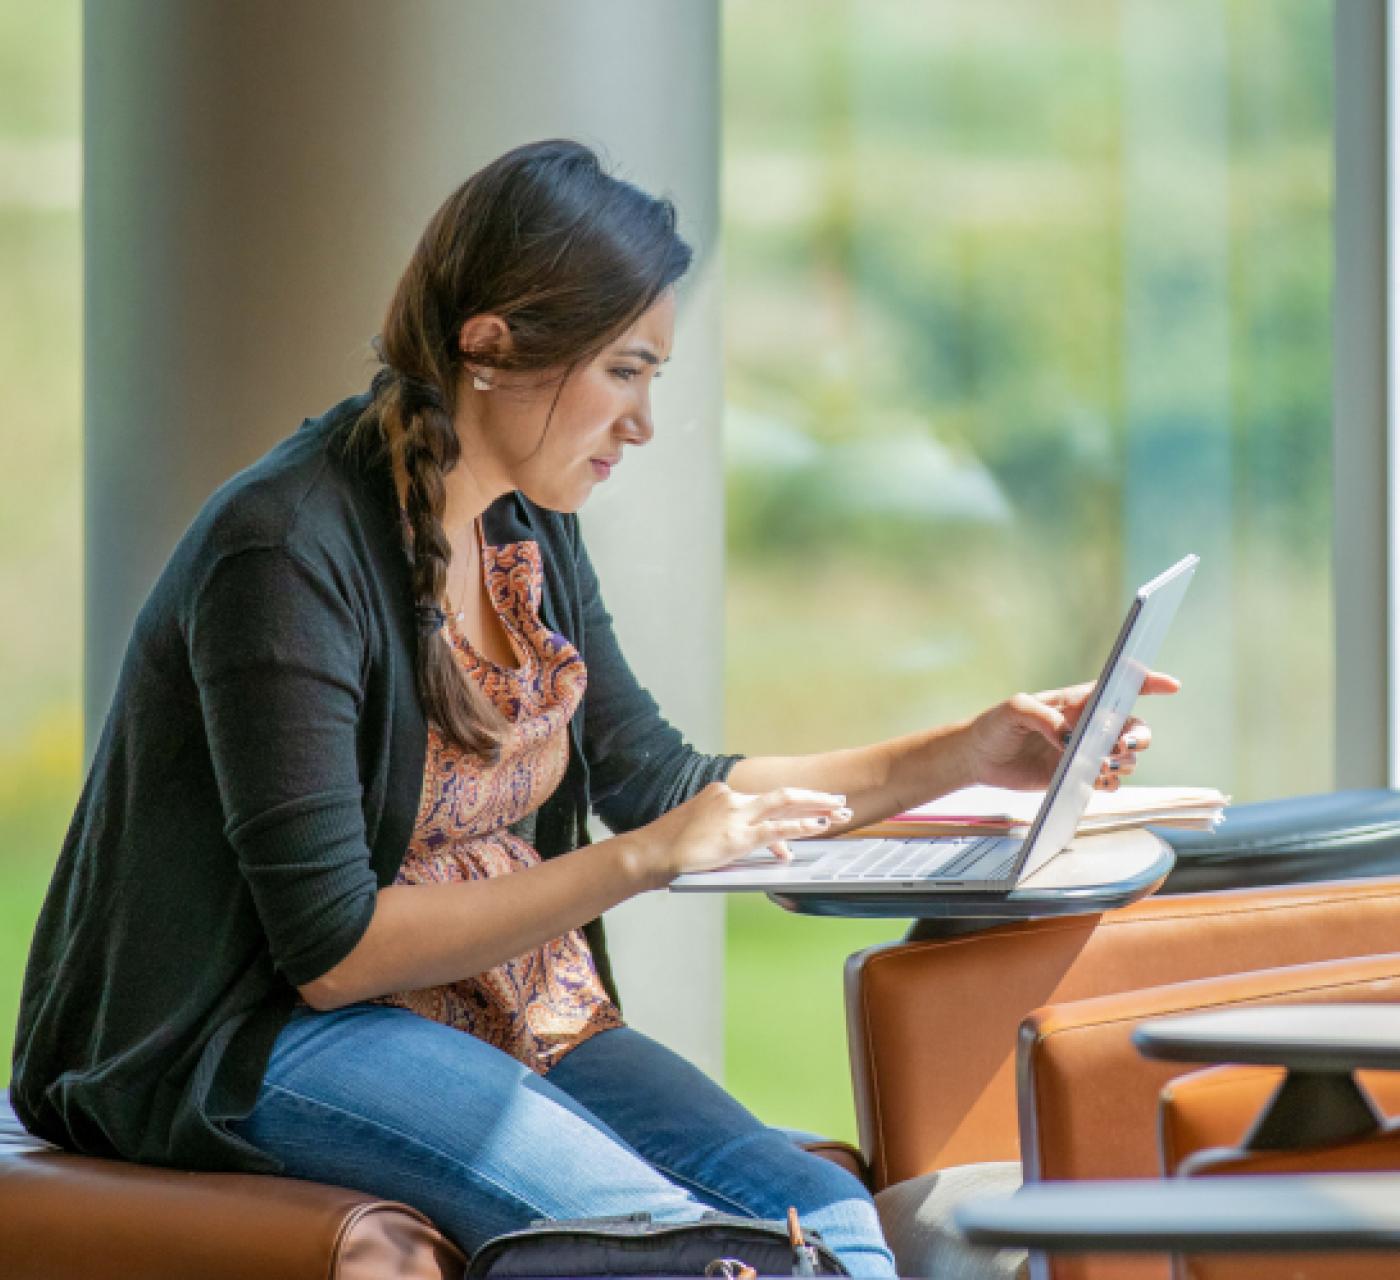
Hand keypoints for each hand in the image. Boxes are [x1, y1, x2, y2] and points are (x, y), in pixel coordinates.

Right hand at [638, 782, 852, 885]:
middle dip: (814, 797)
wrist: (650, 852)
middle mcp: (732, 798)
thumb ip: (736, 839)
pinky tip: (822, 826)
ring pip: (786, 804)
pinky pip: (779, 829)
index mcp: (721, 795)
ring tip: (841, 809)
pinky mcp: (739, 835)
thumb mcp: (704, 837)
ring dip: (817, 806)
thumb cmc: (671, 849)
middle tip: (838, 799)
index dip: (790, 813)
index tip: (810, 816)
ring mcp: (736, 814)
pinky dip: (804, 826)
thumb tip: (768, 850)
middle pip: (782, 794)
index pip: (764, 802)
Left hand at [957, 671, 1181, 792]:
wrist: (977, 759)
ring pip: (1124, 758)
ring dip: (1124, 763)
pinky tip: (1098, 782)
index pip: (1118, 687)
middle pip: (1132, 728)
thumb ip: (1043, 716)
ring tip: (1103, 766)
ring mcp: (1083, 753)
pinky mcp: (1074, 777)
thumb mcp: (1014, 709)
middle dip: (1140, 737)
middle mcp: (1086, 726)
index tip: (1171, 685)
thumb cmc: (994, 725)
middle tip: (1122, 746)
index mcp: (1076, 702)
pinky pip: (1106, 782)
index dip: (1148, 683)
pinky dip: (1110, 783)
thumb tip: (1069, 736)